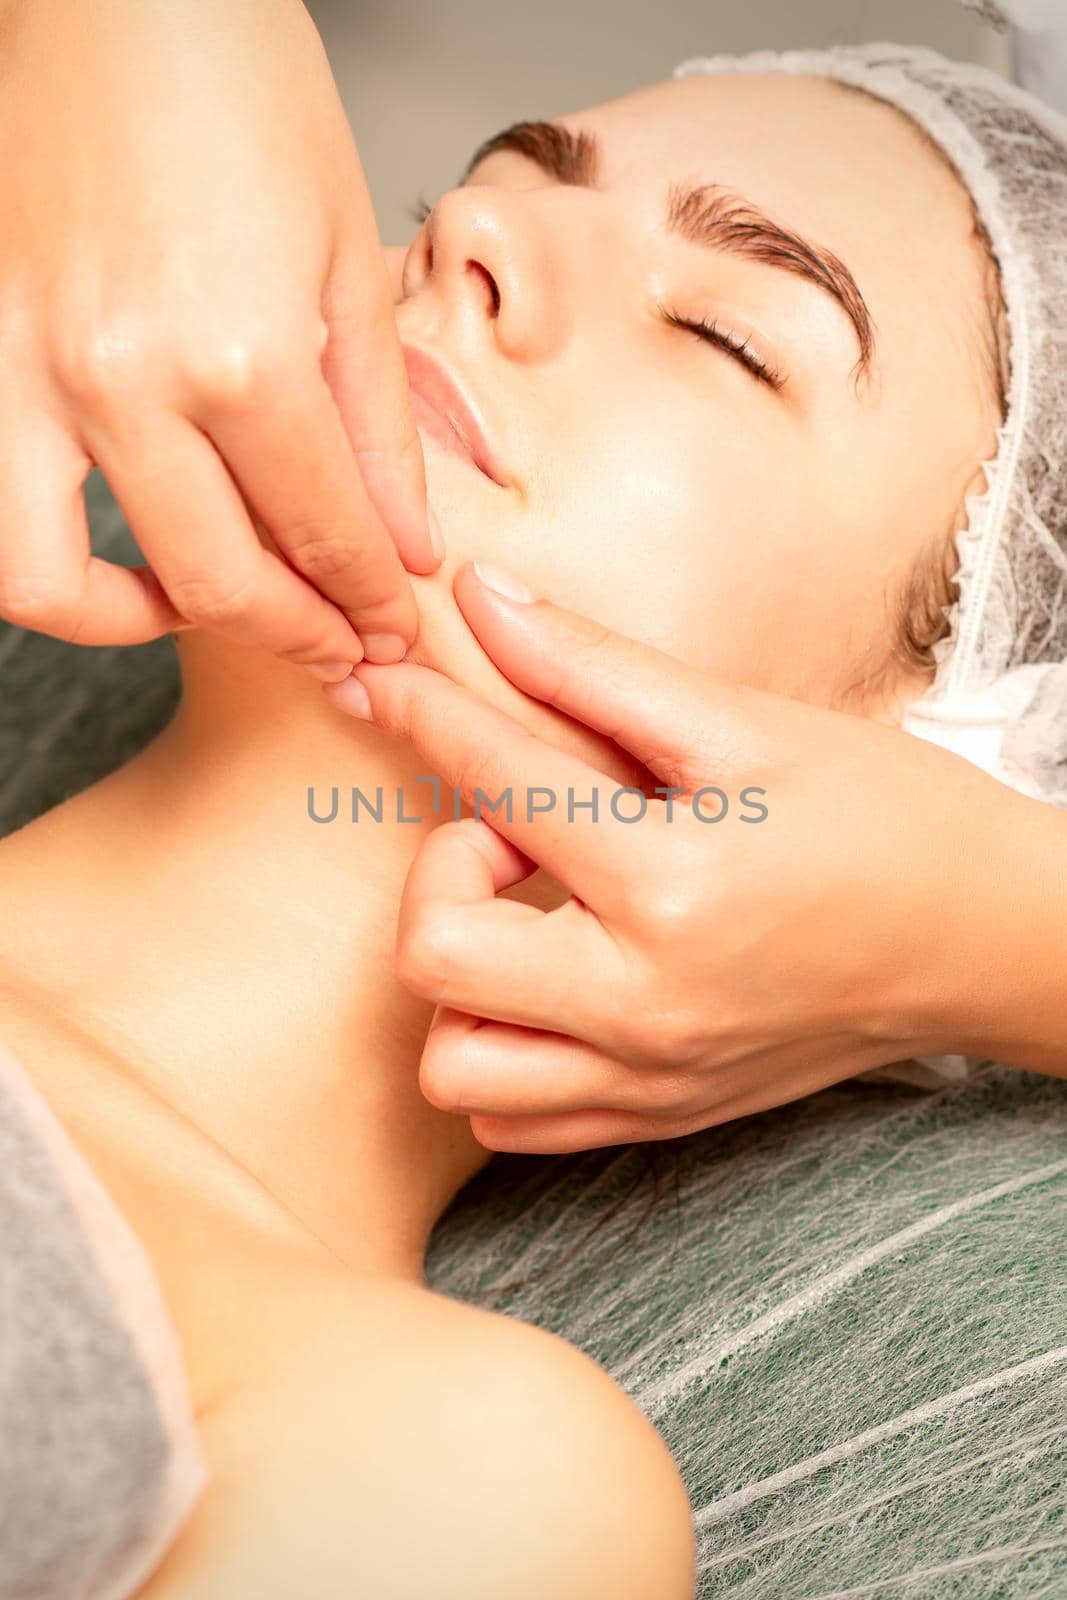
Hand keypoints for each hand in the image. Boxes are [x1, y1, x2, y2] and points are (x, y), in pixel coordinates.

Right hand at [0, 0, 440, 672]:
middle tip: (342, 647)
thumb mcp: (346, 254)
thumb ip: (377, 425)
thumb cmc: (239, 83)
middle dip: (296, 635)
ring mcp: (18, 369)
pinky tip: (118, 545)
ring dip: (138, 626)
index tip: (393, 630)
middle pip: (213, 581)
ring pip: (53, 583)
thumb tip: (404, 548)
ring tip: (213, 607)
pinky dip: (46, 567)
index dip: (369, 603)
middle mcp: (117, 381)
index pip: (322, 534)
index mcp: (237, 353)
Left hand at [321, 560, 1032, 1152]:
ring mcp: (647, 1077)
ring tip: (526, 918)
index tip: (385, 677)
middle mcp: (645, 1003)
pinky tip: (546, 982)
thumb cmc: (882, 821)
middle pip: (434, 954)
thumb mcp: (748, 728)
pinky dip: (496, 1048)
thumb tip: (484, 602)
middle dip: (442, 872)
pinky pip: (509, 1120)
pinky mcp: (655, 1118)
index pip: (496, 783)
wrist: (980, 942)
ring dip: (459, 975)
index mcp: (671, 884)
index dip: (424, 711)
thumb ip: (598, 670)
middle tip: (513, 832)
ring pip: (453, 1062)